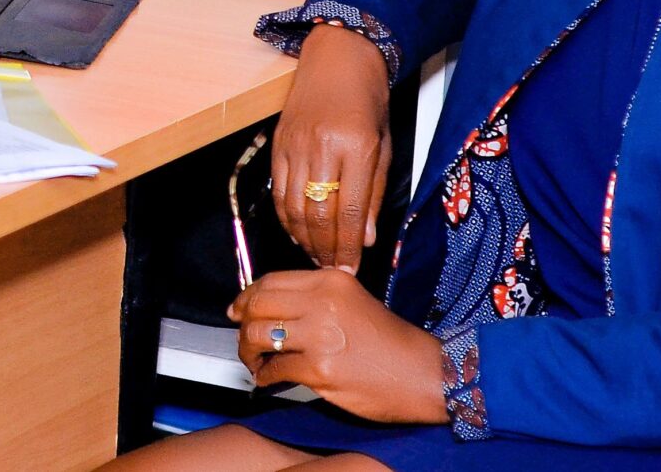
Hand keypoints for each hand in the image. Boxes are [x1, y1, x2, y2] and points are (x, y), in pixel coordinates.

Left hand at [231, 268, 448, 423]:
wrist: (423, 373)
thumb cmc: (390, 342)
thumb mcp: (352, 300)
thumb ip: (313, 297)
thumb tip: (264, 304)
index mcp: (329, 282)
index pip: (269, 281)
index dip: (246, 296)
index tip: (238, 309)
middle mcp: (322, 303)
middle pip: (257, 306)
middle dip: (242, 324)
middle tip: (244, 338)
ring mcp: (320, 337)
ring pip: (258, 336)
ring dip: (248, 352)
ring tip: (256, 361)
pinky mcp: (320, 370)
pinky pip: (275, 370)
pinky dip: (265, 376)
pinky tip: (270, 379)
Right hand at [271, 23, 394, 270]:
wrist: (338, 60)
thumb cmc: (368, 102)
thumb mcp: (384, 147)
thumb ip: (373, 193)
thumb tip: (365, 237)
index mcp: (356, 147)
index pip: (350, 210)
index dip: (348, 247)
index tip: (351, 269)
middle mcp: (323, 147)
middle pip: (318, 213)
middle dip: (325, 248)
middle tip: (332, 269)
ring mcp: (295, 144)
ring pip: (294, 205)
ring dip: (304, 238)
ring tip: (315, 255)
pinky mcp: (278, 142)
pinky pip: (277, 189)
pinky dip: (285, 216)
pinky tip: (296, 230)